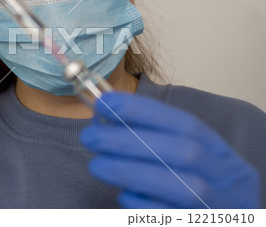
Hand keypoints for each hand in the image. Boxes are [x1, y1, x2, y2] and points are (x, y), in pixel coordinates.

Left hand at [80, 92, 259, 208]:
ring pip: (180, 187)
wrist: (227, 222)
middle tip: (90, 136)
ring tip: (96, 165)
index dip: (143, 110)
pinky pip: (171, 218)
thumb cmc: (197, 184)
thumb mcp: (187, 156)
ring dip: (131, 171)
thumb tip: (107, 116)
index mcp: (218, 150)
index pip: (183, 123)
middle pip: (182, 152)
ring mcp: (219, 207)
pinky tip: (123, 195)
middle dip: (130, 140)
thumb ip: (154, 138)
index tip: (105, 102)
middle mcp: (226, 176)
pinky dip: (143, 205)